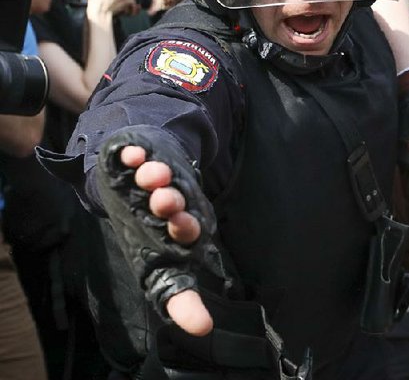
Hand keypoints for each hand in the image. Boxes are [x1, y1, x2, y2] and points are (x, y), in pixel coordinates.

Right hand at [119, 145, 212, 335]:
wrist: (140, 183)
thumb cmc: (155, 234)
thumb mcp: (164, 270)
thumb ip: (181, 299)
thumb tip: (202, 330)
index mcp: (181, 226)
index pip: (189, 228)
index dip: (187, 227)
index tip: (187, 228)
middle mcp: (171, 200)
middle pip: (174, 200)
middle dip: (171, 200)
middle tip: (165, 200)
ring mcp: (154, 177)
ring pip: (158, 174)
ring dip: (155, 174)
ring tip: (152, 174)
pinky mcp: (136, 159)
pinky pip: (135, 152)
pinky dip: (133, 152)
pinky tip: (132, 154)